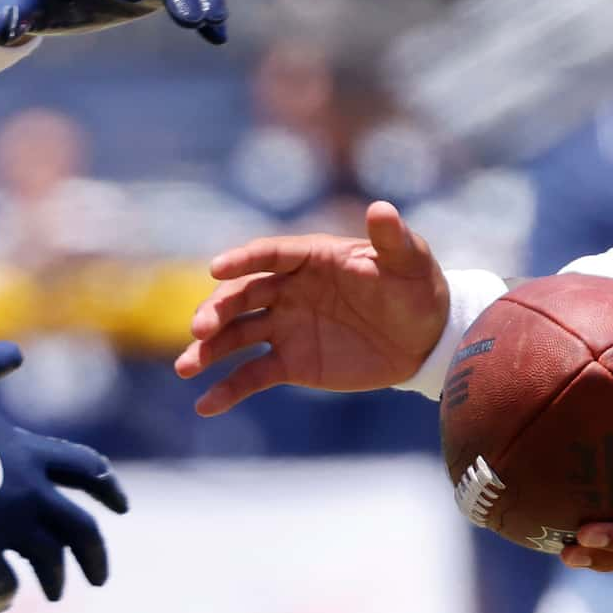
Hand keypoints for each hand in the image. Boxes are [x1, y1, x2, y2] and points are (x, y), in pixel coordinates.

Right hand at [0, 343, 129, 611]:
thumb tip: (13, 351)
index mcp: (29, 449)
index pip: (90, 470)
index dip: (111, 490)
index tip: (121, 508)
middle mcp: (30, 488)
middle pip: (83, 529)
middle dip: (96, 556)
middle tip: (99, 577)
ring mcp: (6, 520)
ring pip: (50, 561)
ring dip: (55, 580)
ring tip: (53, 592)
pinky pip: (3, 582)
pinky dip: (3, 596)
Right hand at [175, 202, 448, 414]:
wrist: (426, 339)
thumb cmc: (417, 289)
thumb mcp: (411, 262)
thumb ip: (392, 239)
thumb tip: (381, 208)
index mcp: (311, 258)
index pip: (270, 255)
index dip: (243, 260)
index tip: (217, 269)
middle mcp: (288, 289)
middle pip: (243, 295)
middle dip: (217, 309)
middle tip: (199, 329)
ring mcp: (285, 326)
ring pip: (237, 335)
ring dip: (208, 349)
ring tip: (186, 367)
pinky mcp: (290, 362)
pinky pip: (252, 375)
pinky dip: (227, 389)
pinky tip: (205, 405)